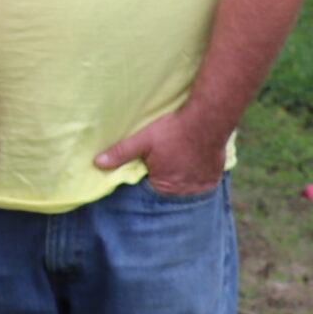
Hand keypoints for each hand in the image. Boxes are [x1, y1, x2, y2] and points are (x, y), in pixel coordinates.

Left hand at [95, 108, 228, 195]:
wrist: (207, 121)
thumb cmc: (173, 131)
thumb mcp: (143, 140)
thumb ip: (121, 153)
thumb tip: (98, 163)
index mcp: (162, 186)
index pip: (150, 191)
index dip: (148, 179)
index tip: (150, 169)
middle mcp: (182, 192)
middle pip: (169, 191)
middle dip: (165, 180)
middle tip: (167, 163)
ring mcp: (200, 187)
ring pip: (187, 188)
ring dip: (182, 179)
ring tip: (180, 162)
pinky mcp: (214, 179)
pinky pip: (203, 183)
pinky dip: (198, 176)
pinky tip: (194, 163)